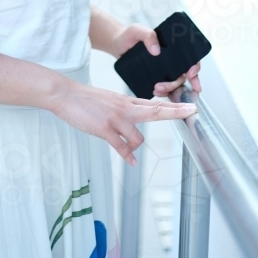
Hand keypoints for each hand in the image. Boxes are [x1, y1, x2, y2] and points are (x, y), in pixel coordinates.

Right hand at [50, 79, 196, 165]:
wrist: (66, 95)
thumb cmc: (86, 98)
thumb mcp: (110, 100)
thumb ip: (125, 107)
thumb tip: (136, 114)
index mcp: (127, 101)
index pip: (155, 103)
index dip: (173, 106)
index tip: (189, 106)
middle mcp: (125, 108)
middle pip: (156, 110)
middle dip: (175, 112)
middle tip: (191, 112)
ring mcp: (116, 119)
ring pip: (138, 137)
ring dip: (136, 146)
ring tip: (129, 149)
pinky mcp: (105, 129)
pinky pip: (121, 146)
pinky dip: (128, 155)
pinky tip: (132, 162)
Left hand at [111, 24, 201, 99]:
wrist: (117, 45)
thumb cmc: (130, 35)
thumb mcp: (138, 30)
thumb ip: (148, 35)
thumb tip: (157, 50)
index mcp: (172, 48)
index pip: (190, 58)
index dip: (195, 67)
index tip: (191, 74)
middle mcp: (171, 60)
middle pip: (183, 75)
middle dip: (176, 84)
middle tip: (162, 85)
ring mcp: (164, 70)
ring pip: (176, 85)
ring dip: (170, 90)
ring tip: (157, 89)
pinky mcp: (156, 78)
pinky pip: (165, 89)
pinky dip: (164, 93)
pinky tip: (155, 92)